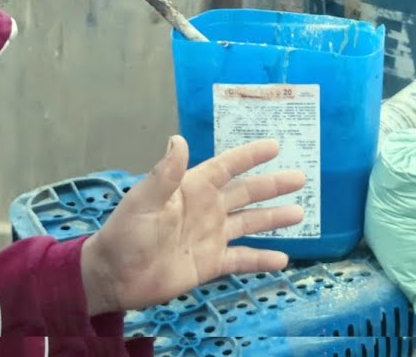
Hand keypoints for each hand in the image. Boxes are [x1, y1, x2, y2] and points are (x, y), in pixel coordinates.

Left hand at [79, 135, 306, 313]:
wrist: (115, 276)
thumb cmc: (127, 233)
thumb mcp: (144, 200)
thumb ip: (166, 173)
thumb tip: (178, 139)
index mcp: (193, 189)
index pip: (227, 167)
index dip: (250, 156)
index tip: (275, 146)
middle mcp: (207, 209)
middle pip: (246, 193)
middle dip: (272, 185)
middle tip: (301, 178)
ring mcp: (211, 237)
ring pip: (250, 224)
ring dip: (273, 218)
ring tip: (300, 213)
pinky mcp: (210, 263)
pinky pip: (242, 259)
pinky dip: (262, 259)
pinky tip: (283, 260)